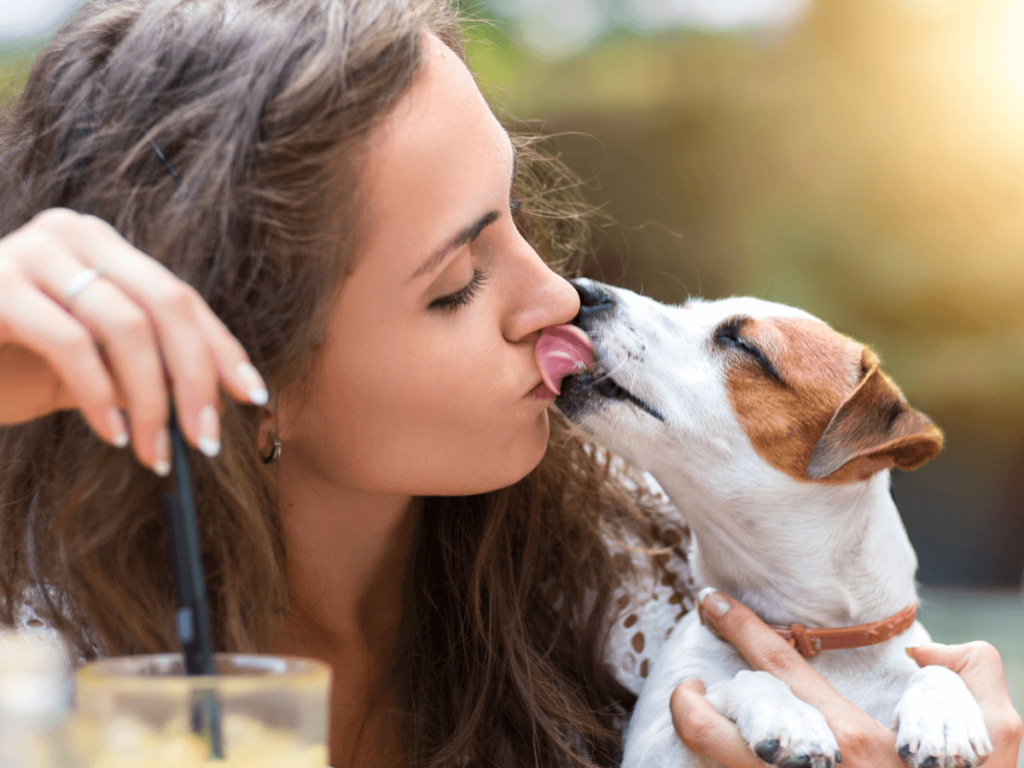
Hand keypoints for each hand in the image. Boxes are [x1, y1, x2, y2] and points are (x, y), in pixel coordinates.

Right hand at [0, 208, 268, 472]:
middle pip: (167, 306)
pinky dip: (101, 396)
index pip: (182, 299)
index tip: (252, 397)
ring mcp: (30, 253)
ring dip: (151, 399)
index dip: (222, 350)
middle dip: (196, 380)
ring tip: (154, 451)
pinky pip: (71, 343)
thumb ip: (145, 368)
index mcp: (103, 248)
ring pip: (126, 326)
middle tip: (205, 441)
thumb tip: (218, 400)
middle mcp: (73, 235)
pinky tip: (110, 435)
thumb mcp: (93, 366)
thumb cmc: (8, 365)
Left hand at [670, 590, 1022, 766]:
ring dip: (698, 742)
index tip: (710, 601)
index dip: (737, 627)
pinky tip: (727, 756)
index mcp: (855, 741)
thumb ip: (972, 676)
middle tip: (686, 685)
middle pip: (715, 735)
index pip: (777, 667)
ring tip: (702, 720)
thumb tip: (923, 651)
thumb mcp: (997, 740)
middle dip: (687, 703)